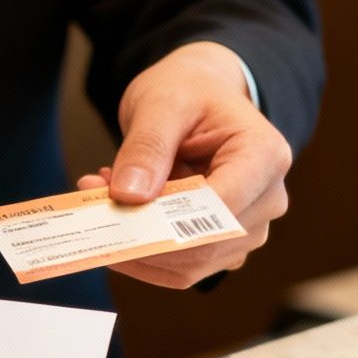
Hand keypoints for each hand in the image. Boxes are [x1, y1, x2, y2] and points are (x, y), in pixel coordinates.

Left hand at [79, 42, 291, 288]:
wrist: (199, 95)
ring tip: (100, 198)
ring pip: (189, 265)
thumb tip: (130, 197)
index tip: (110, 210)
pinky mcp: (225, 245)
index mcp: (265, 156)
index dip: (164, 221)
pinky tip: (120, 210)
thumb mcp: (161, 104)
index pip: (219, 210)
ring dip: (137, 242)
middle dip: (141, 234)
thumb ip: (146, 148)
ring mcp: (250, 228)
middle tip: (89, 202)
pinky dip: (142, 247)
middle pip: (204, 246)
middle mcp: (267, 200)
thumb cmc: (188, 92)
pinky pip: (180, 265)